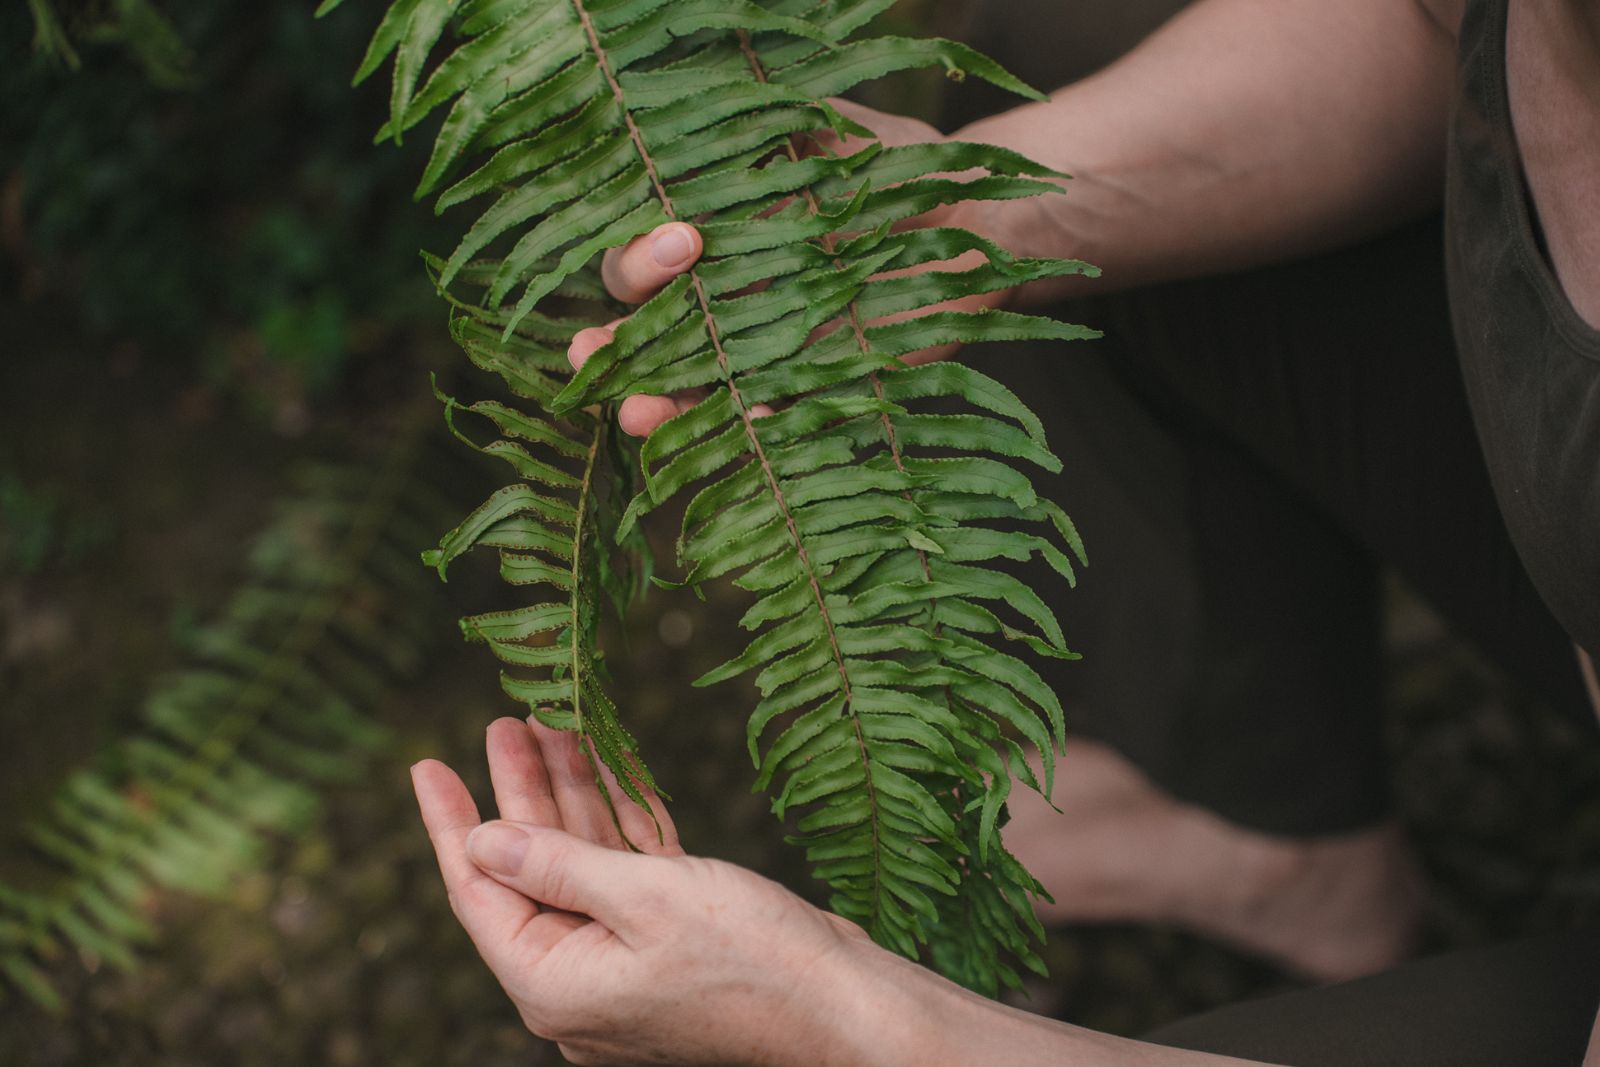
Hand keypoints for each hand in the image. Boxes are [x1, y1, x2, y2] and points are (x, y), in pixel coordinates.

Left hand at [410, 716, 878, 1065]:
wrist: (845, 1006)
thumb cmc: (750, 959)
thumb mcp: (642, 899)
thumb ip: (555, 864)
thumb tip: (480, 843)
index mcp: (555, 984)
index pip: (480, 893)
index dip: (451, 823)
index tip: (427, 765)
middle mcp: (583, 979)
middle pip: (533, 870)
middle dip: (523, 792)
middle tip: (509, 722)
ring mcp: (629, 963)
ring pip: (585, 865)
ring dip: (575, 796)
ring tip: (556, 725)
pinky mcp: (674, 945)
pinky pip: (632, 877)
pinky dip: (622, 825)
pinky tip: (614, 769)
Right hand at [569, 99, 997, 438]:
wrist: (977, 220)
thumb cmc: (894, 167)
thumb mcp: (833, 134)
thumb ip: (777, 131)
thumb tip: (721, 114)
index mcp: (712, 226)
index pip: (641, 246)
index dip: (638, 250)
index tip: (683, 237)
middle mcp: (725, 290)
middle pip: (647, 321)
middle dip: (619, 337)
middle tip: (600, 344)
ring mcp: (765, 345)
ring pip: (690, 380)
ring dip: (655, 402)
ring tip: (630, 413)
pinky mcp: (815, 385)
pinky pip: (774, 413)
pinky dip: (756, 425)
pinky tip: (743, 426)